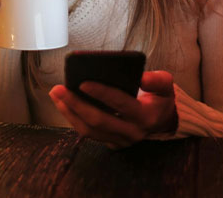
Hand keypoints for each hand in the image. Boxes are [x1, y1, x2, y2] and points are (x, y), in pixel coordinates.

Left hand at [49, 71, 177, 148]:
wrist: (162, 120)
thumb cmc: (159, 98)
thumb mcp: (166, 85)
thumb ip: (158, 80)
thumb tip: (142, 78)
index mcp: (146, 116)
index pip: (121, 103)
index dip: (101, 93)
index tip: (83, 82)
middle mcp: (132, 132)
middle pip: (99, 120)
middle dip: (76, 104)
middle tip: (59, 88)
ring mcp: (120, 141)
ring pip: (89, 130)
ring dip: (69, 112)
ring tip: (56, 94)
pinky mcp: (110, 143)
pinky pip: (88, 133)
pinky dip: (73, 118)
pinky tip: (62, 104)